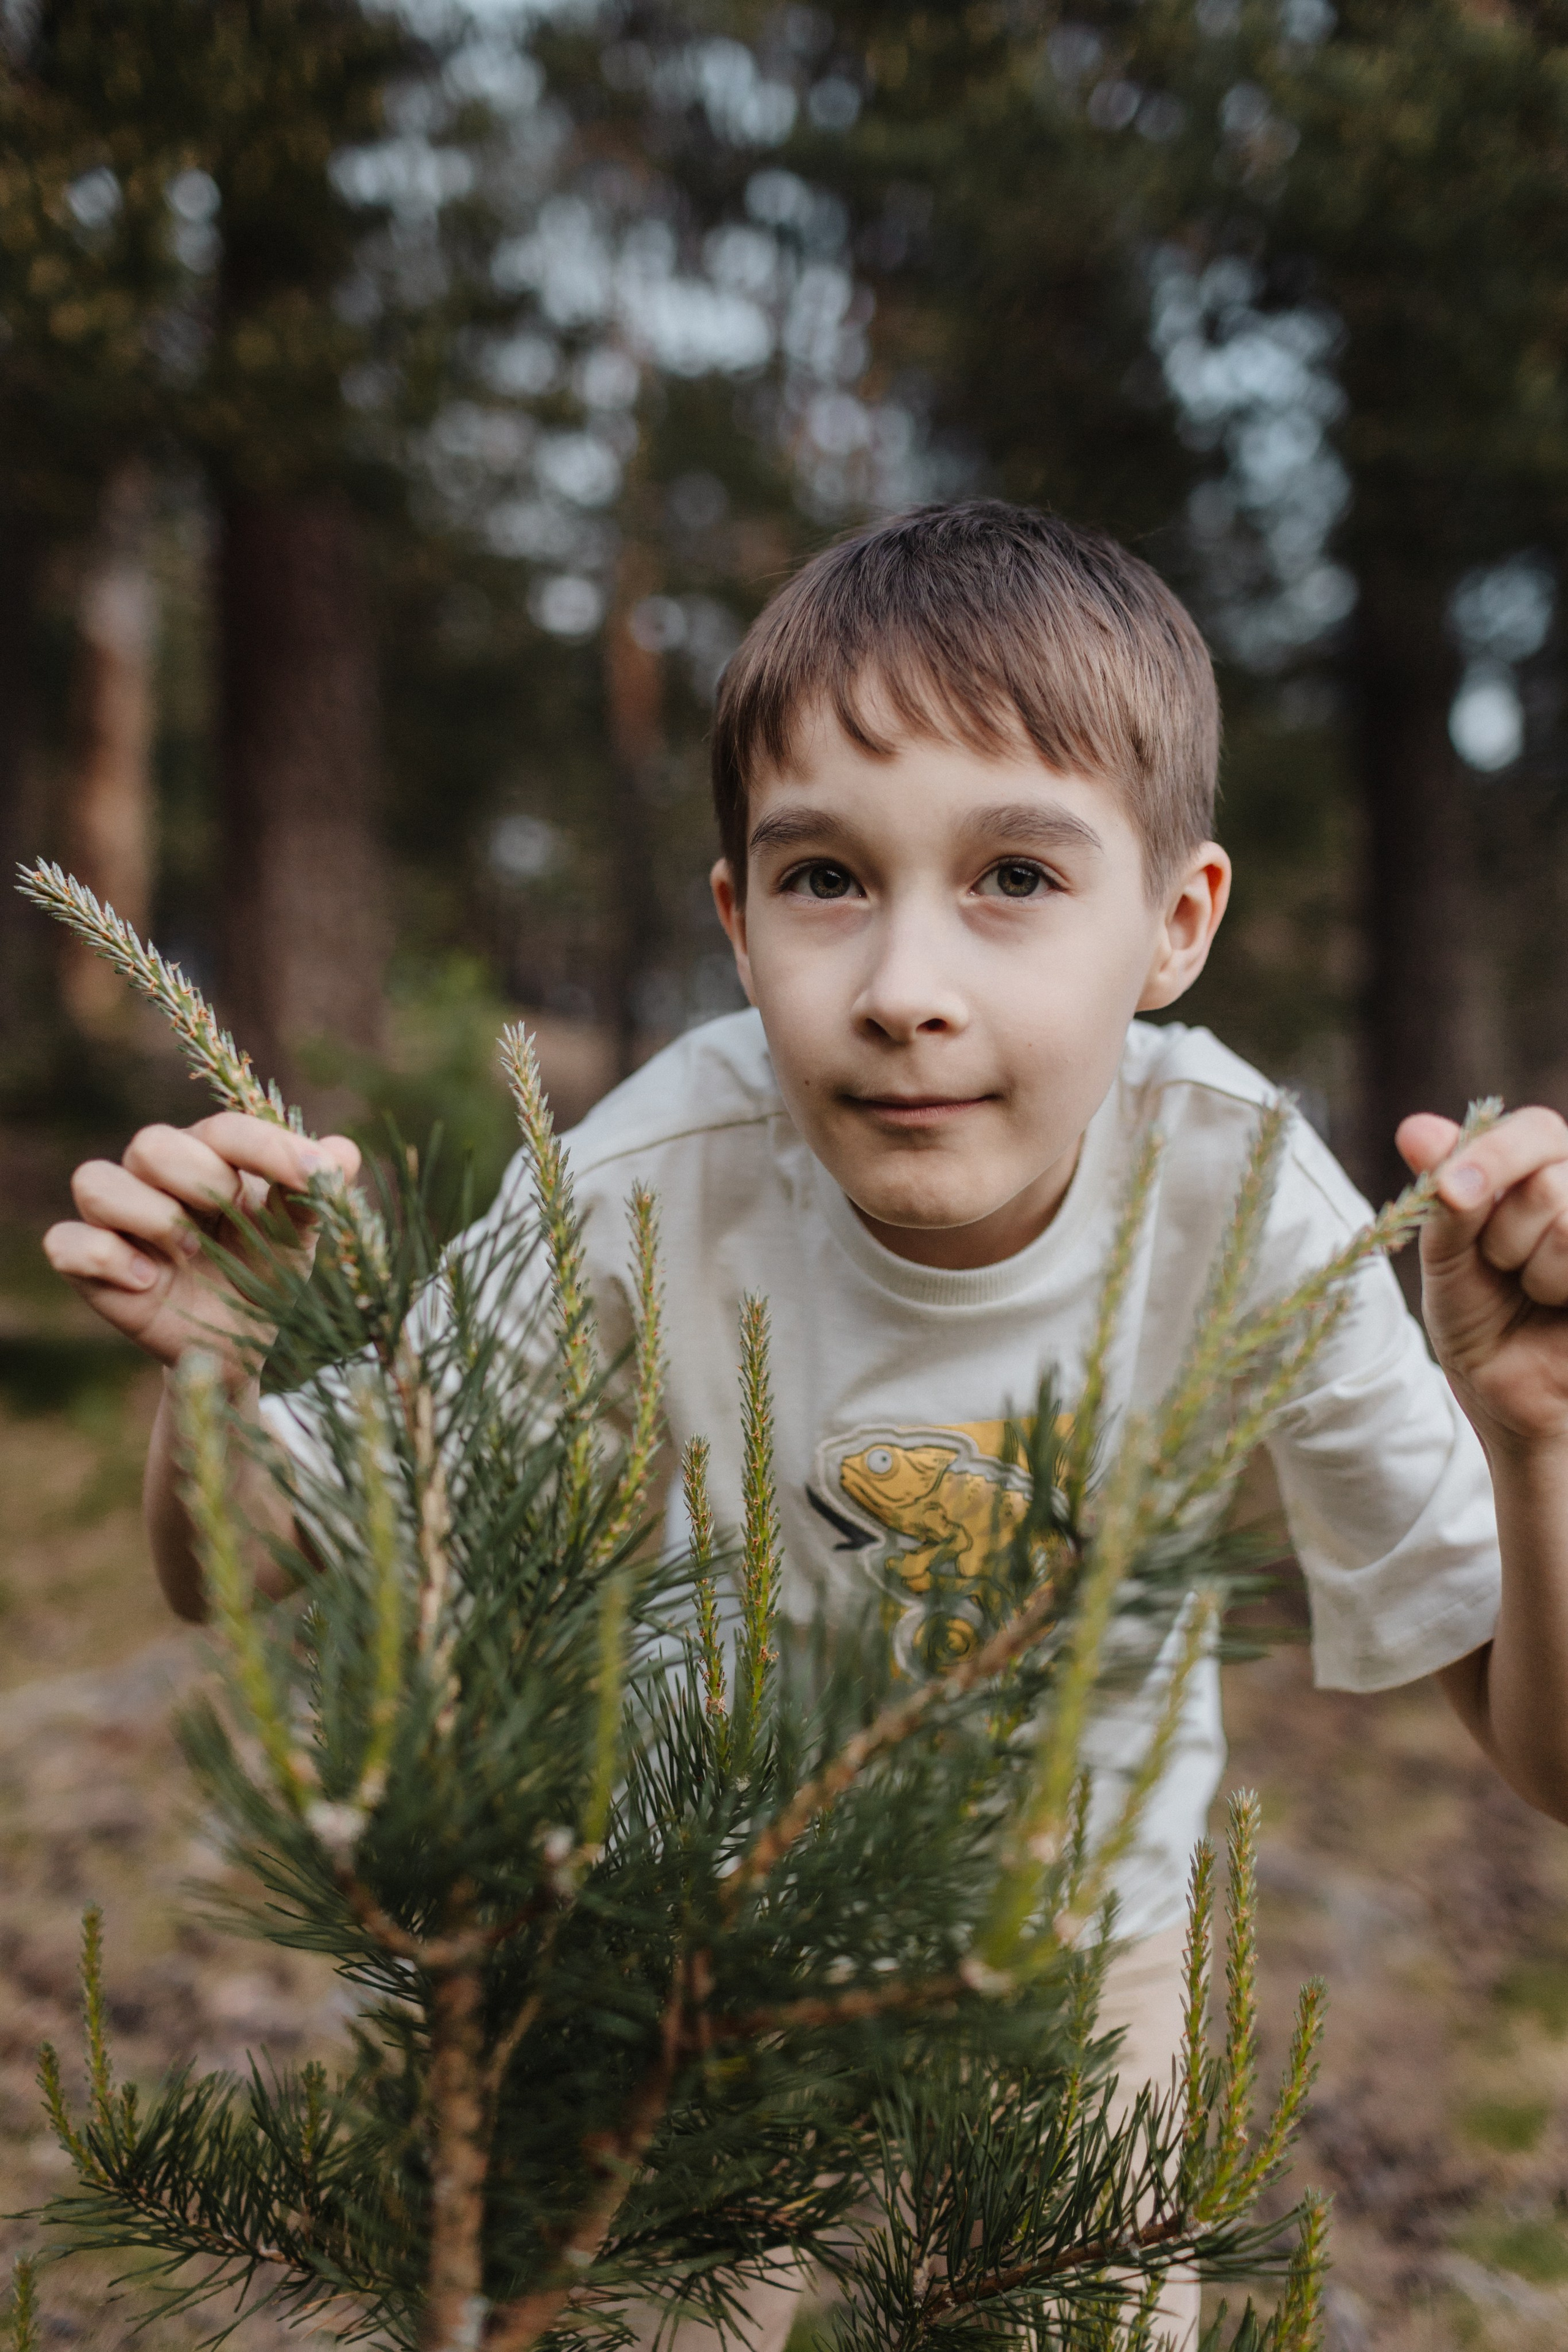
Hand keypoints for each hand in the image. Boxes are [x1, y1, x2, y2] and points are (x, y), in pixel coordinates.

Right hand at [44, 1114, 361, 1376]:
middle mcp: (155, 1178)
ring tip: (189, 1253)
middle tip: (225, 1220)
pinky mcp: (89, 1266)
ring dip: (149, 1215)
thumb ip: (316, 1194)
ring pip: (95, 1181)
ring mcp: (116, 1221)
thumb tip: (343, 1152)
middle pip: (152, 1144)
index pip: (225, 1129)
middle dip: (198, 1179)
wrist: (244, 1345)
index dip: (268, 1147)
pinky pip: (65, 1242)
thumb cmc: (269, 1273)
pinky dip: (106, 1258)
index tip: (315, 1176)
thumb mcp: (300, 1237)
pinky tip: (150, 1282)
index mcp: (211, 1157)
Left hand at [1397, 1107, 1567, 1453]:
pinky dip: (1553, 1285)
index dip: (1492, 1154)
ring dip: (1531, 1266)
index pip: (1534, 1129)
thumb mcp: (1447, 1254)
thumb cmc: (1478, 1317)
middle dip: (1503, 1233)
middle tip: (1501, 1267)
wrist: (1509, 1394)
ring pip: (1567, 1219)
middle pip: (1548, 1177)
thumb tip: (1414, 1128)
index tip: (1452, 1191)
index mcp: (1543, 1168)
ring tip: (1531, 1290)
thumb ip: (1444, 1194)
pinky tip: (1555, 1304)